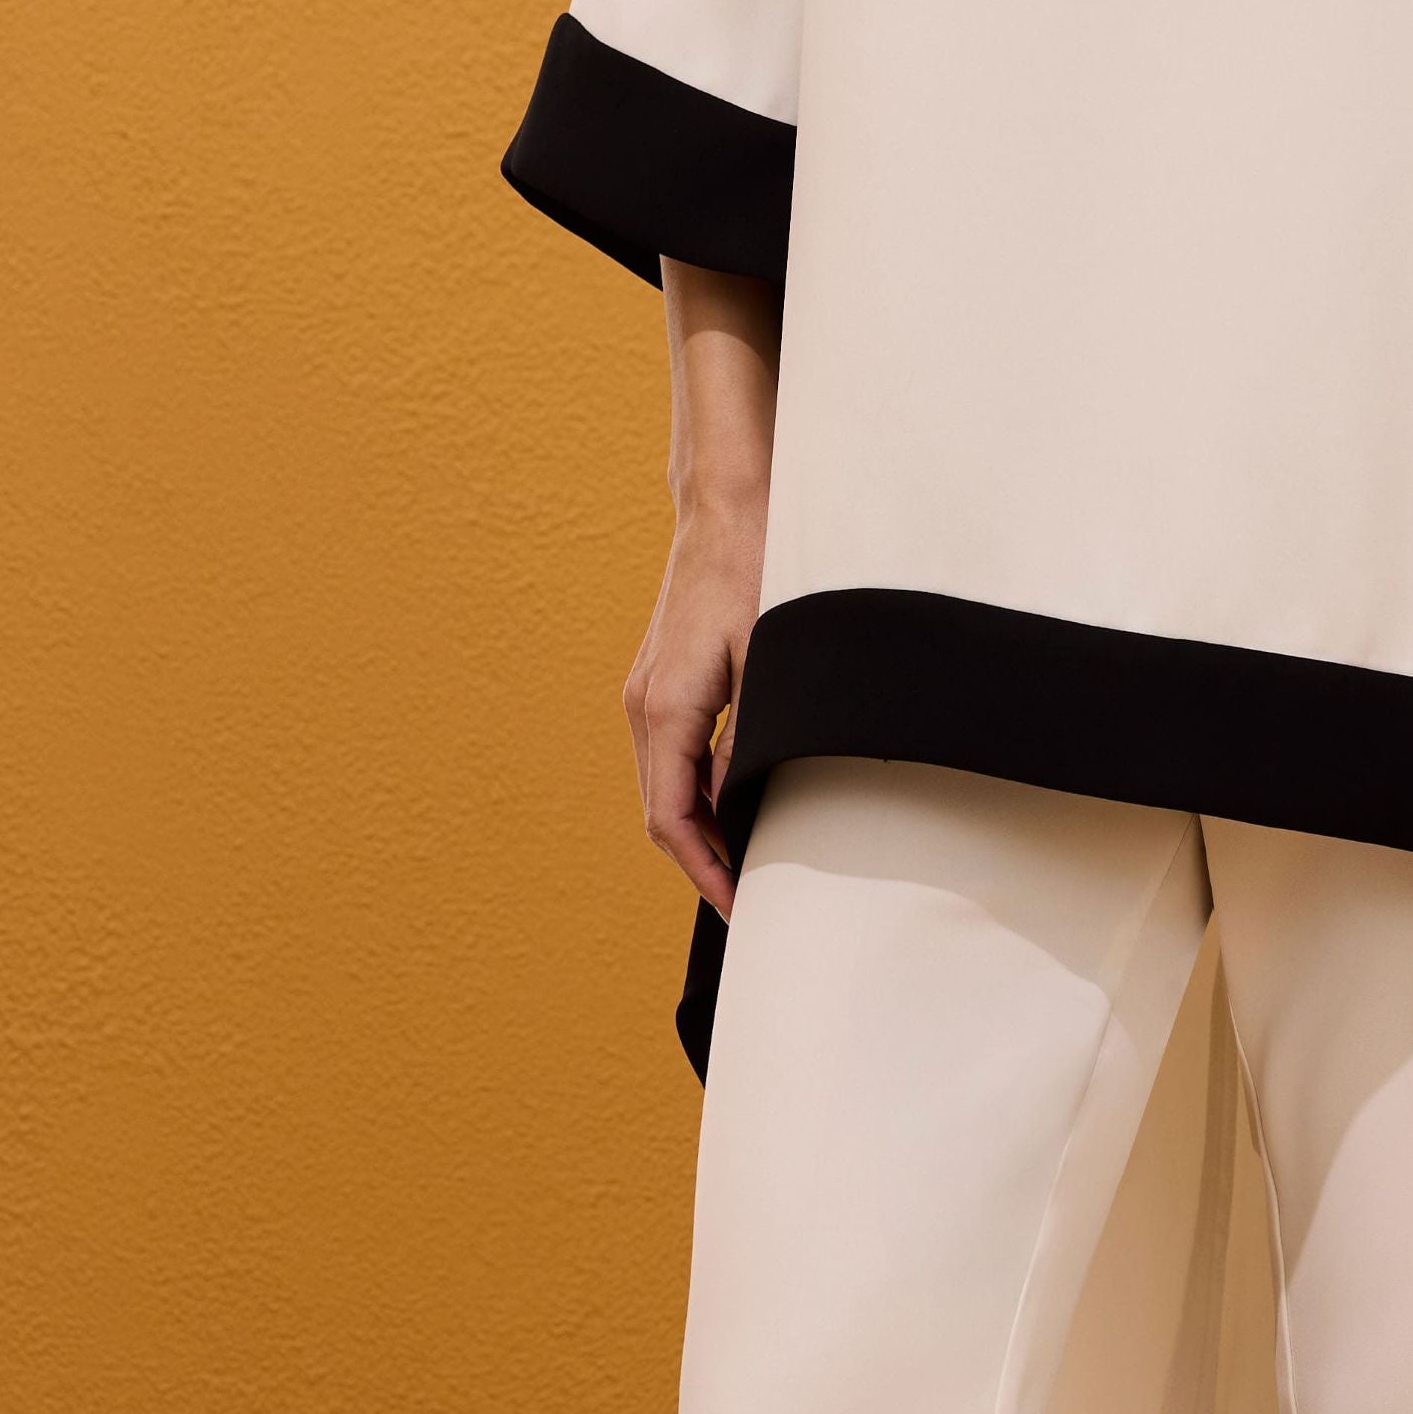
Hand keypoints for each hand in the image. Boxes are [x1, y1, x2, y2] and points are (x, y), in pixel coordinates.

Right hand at [625, 490, 762, 914]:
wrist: (727, 508)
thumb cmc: (755, 571)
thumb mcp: (769, 663)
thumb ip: (752, 739)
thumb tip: (740, 803)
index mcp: (665, 709)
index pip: (670, 819)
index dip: (705, 870)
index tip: (737, 905)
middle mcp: (643, 707)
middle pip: (662, 812)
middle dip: (703, 860)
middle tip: (750, 896)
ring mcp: (645, 693)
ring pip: (664, 786)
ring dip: (700, 828)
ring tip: (748, 859)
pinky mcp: (660, 680)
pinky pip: (669, 756)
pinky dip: (696, 792)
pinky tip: (734, 803)